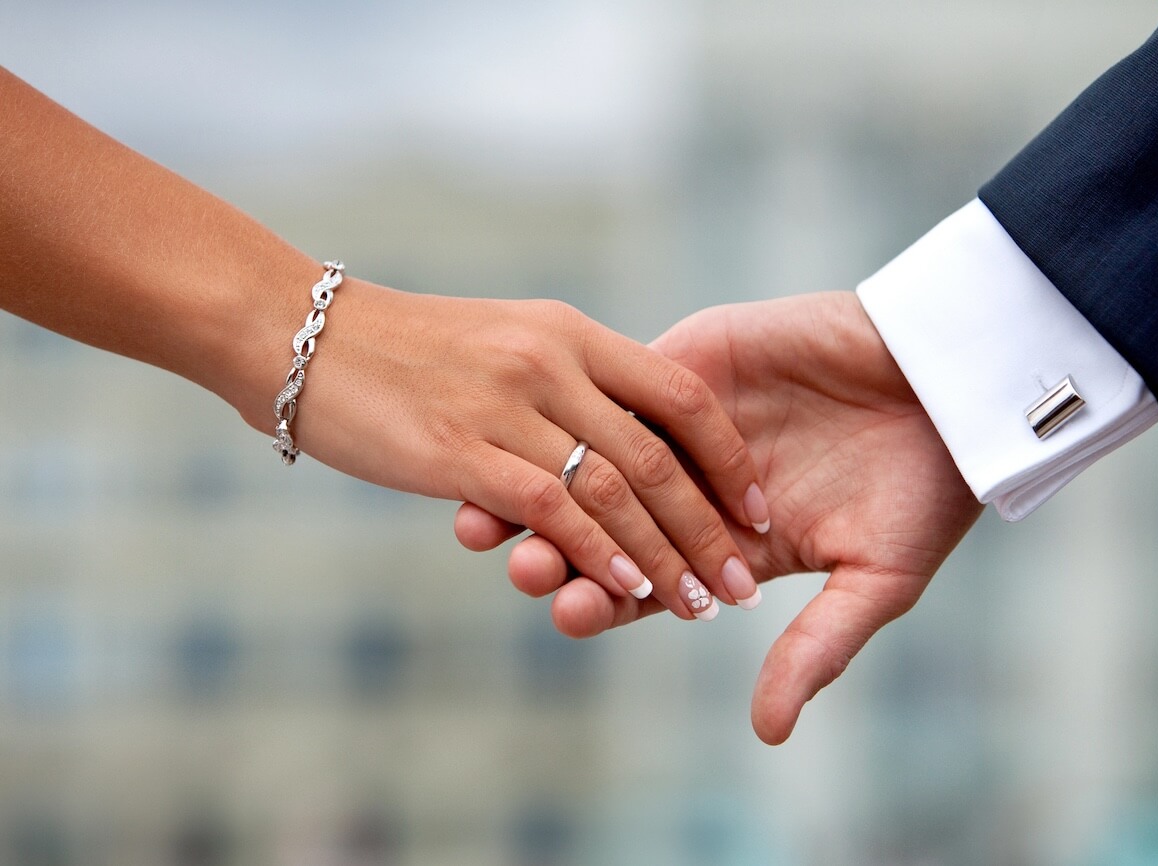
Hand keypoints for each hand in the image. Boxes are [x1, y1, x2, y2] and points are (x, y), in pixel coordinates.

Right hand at [288, 280, 768, 618]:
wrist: (302, 334)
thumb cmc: (406, 349)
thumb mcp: (505, 343)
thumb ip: (566, 382)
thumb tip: (621, 441)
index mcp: (570, 333)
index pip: (679, 392)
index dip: (728, 456)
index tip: (758, 505)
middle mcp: (550, 362)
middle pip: (659, 453)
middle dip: (710, 525)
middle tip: (743, 580)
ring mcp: (506, 405)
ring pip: (614, 489)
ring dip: (665, 555)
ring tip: (700, 605)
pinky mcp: (458, 450)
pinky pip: (551, 509)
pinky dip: (597, 554)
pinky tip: (627, 590)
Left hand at [454, 292, 982, 742]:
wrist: (953, 385)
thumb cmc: (927, 489)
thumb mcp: (877, 580)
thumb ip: (816, 647)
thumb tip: (768, 733)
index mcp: (723, 548)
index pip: (640, 584)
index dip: (602, 600)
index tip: (571, 614)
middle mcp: (690, 491)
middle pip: (600, 529)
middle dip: (556, 550)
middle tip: (524, 566)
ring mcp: (683, 426)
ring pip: (592, 460)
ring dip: (543, 485)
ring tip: (496, 514)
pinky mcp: (691, 361)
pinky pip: (623, 387)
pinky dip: (580, 408)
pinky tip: (539, 425)